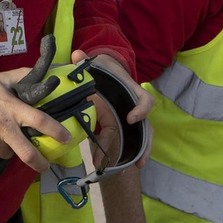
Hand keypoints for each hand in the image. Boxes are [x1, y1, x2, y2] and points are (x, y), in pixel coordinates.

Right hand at [0, 70, 70, 170]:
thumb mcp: (0, 79)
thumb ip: (22, 77)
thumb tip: (45, 72)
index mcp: (12, 108)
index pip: (40, 120)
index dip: (56, 131)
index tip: (67, 139)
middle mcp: (3, 126)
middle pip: (27, 152)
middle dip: (39, 162)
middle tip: (45, 166)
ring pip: (6, 154)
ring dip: (5, 148)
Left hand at [73, 50, 154, 168]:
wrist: (103, 73)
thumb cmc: (102, 70)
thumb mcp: (94, 65)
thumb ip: (84, 62)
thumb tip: (76, 55)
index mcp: (130, 91)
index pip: (144, 101)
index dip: (141, 110)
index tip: (131, 119)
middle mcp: (133, 107)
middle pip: (146, 126)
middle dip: (143, 144)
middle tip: (137, 160)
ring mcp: (130, 118)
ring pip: (142, 137)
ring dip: (140, 153)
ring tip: (136, 167)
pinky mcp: (122, 126)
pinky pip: (128, 141)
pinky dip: (127, 154)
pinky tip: (121, 167)